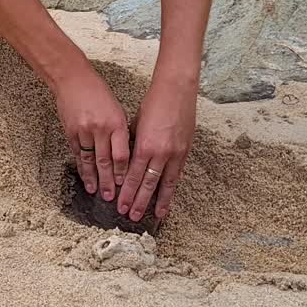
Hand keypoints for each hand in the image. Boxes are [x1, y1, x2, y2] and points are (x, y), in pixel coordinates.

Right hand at [54, 70, 130, 202]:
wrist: (73, 80)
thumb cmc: (98, 93)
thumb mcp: (116, 110)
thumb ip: (120, 132)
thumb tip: (125, 155)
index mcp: (116, 123)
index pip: (122, 154)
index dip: (123, 172)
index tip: (124, 185)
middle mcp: (101, 129)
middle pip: (106, 161)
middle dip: (109, 182)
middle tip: (111, 197)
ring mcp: (84, 131)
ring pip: (90, 161)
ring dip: (93, 178)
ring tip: (96, 192)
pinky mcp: (71, 132)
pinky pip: (77, 154)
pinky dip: (81, 167)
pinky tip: (84, 177)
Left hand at [117, 80, 196, 220]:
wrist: (176, 91)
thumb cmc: (152, 104)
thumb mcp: (135, 125)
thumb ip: (132, 145)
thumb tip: (126, 162)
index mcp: (144, 145)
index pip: (133, 176)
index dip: (127, 193)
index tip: (120, 204)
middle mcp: (161, 152)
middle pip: (147, 184)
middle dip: (139, 201)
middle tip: (131, 216)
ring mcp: (175, 153)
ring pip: (165, 184)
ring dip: (158, 201)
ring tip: (153, 216)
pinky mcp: (185, 150)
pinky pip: (177, 175)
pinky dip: (172, 188)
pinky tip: (168, 198)